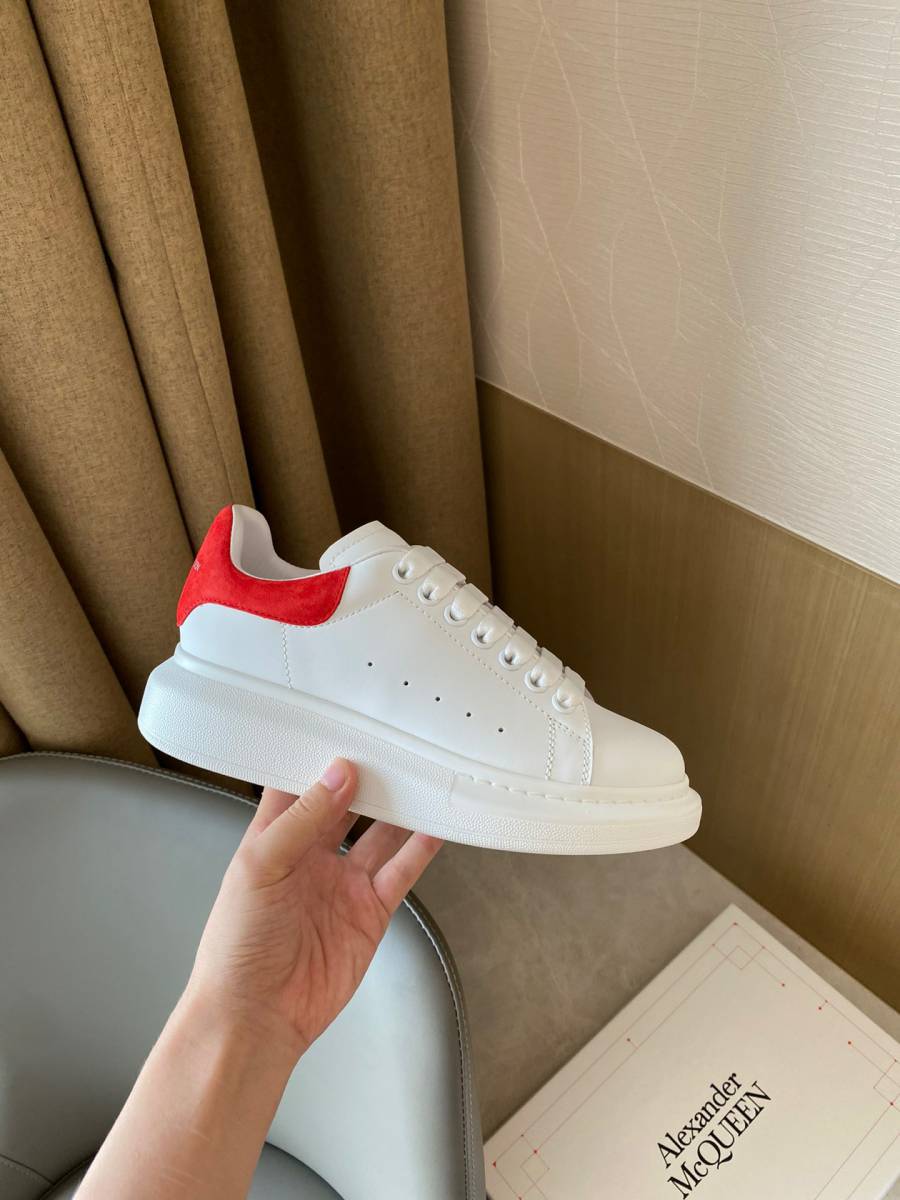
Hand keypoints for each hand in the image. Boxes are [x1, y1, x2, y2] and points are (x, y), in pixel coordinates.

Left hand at [184, 758, 441, 1062]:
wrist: (257, 1017)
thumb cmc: (238, 943)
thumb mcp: (260, 867)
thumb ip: (303, 819)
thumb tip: (340, 772)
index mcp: (274, 837)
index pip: (298, 783)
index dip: (319, 754)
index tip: (345, 722)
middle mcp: (311, 854)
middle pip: (347, 803)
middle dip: (369, 775)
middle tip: (397, 741)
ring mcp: (344, 883)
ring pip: (381, 833)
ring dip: (401, 806)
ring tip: (426, 772)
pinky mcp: (371, 911)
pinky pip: (401, 871)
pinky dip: (421, 847)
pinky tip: (438, 823)